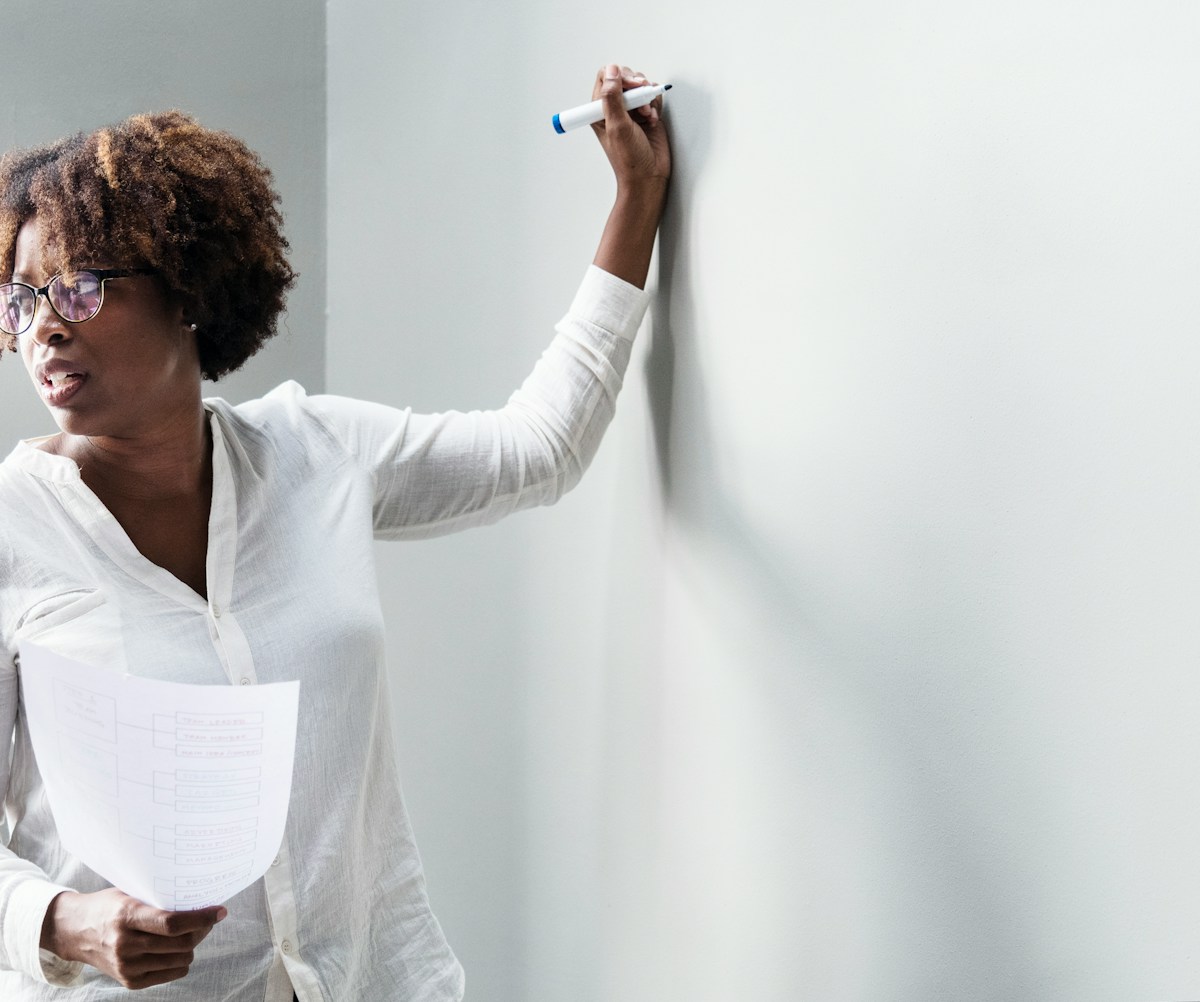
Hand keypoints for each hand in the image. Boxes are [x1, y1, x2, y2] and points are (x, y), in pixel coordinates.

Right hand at [40, 888, 225, 989]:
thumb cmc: (109, 906)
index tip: (220, 911)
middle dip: (202, 930)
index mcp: (127, 917)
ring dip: (192, 946)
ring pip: (181, 960)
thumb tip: (200, 898)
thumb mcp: (130, 894)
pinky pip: (172, 973)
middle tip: (207, 919)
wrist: (75, 931)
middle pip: (181, 943)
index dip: (201, 918)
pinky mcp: (130, 981)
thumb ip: (159, 899)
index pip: (172, 923)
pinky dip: (180, 961)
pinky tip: (174, 948)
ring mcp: (126, 966)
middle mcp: (125, 944)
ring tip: (188, 933)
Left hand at [590, 64, 671, 193]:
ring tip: (646, 115)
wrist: (648, 176)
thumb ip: (612, 97)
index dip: (619, 77)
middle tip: (640, 103)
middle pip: (625, 78)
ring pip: (641, 86)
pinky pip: (652, 97)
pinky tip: (652, 119)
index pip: (606, 77)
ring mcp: (632, 110)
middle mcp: (615, 108)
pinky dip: (655, 104)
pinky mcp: (647, 114)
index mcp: (600, 110)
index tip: (630, 88)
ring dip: (646, 97)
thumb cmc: (629, 159)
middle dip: (636, 87)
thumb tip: (612, 71)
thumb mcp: (617, 126)